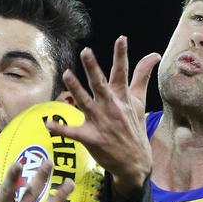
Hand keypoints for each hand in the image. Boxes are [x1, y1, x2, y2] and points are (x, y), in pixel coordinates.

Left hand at [47, 36, 159, 197]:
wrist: (135, 162)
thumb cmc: (134, 129)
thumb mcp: (140, 102)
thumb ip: (142, 76)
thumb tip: (154, 55)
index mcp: (122, 98)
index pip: (122, 72)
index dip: (121, 55)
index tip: (121, 39)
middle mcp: (111, 107)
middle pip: (101, 84)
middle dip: (93, 68)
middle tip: (86, 51)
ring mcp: (101, 123)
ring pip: (85, 102)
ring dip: (75, 88)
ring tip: (66, 74)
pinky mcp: (91, 138)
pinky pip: (72, 132)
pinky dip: (60, 128)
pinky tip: (48, 123)